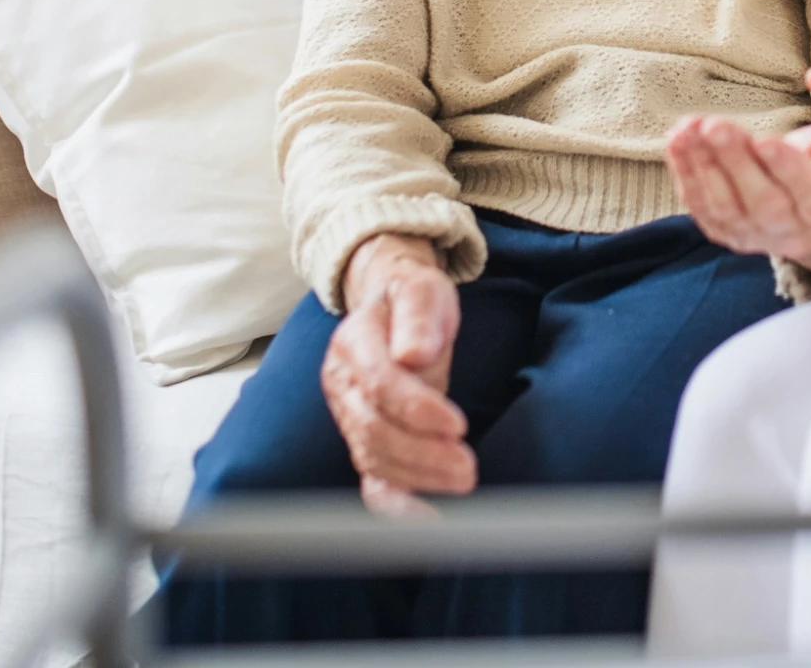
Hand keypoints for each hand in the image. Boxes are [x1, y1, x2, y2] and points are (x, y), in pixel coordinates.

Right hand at [324, 233, 474, 511]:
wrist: (392, 305)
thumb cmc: (413, 299)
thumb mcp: (422, 289)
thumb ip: (418, 316)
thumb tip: (413, 355)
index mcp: (354, 344)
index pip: (381, 384)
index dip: (417, 409)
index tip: (457, 425)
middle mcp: (342, 385)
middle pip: (375, 430)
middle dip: (422, 454)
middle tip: (468, 468)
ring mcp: (348, 416)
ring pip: (375, 458)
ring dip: (419, 477)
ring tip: (464, 480)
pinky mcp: (364, 440)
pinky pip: (372, 479)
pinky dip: (396, 505)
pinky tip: (427, 521)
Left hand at [667, 115, 810, 287]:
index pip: (809, 192)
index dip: (787, 168)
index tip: (766, 141)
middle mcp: (790, 230)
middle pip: (761, 200)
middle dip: (735, 160)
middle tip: (715, 125)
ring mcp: (753, 235)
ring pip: (725, 205)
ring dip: (702, 164)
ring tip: (689, 128)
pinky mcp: (724, 232)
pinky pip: (701, 207)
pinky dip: (685, 173)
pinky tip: (677, 141)